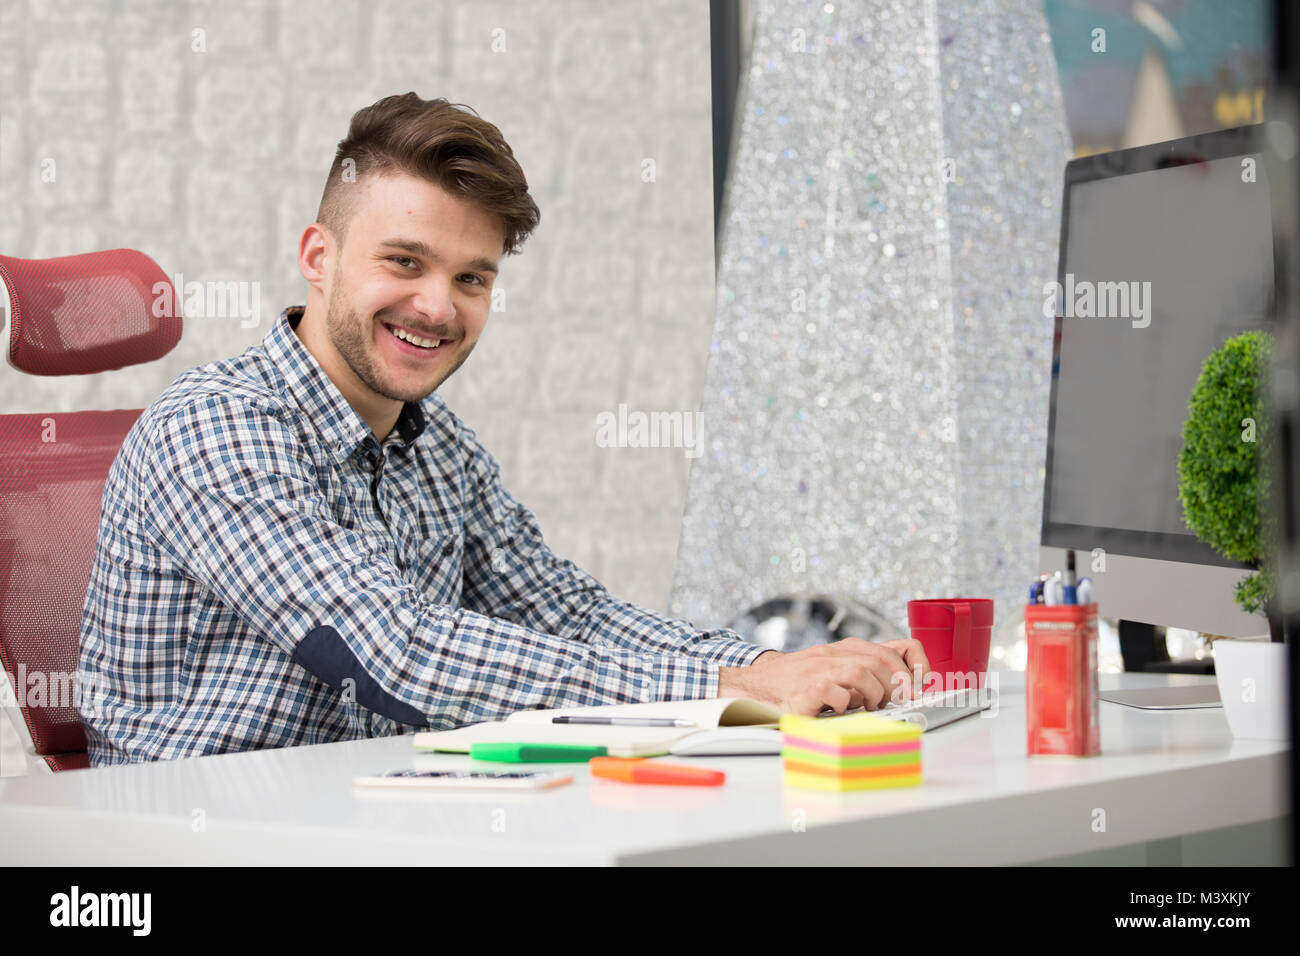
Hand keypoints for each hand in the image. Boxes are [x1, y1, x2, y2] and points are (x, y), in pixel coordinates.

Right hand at [718, 638, 929, 715]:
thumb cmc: (797, 682)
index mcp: (846, 649)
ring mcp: (821, 669)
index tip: (921, 683)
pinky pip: (841, 696)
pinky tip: (838, 710)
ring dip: (874, 695)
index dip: (915, 664)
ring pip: (865, 673)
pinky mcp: (810, 688)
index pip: (895, 646)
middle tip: (892, 702)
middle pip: (883, 660)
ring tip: (867, 707)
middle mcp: (835, 654)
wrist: (757, 686)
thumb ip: (862, 672)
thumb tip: (903, 688)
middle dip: (896, 685)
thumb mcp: (833, 669)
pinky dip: (846, 707)